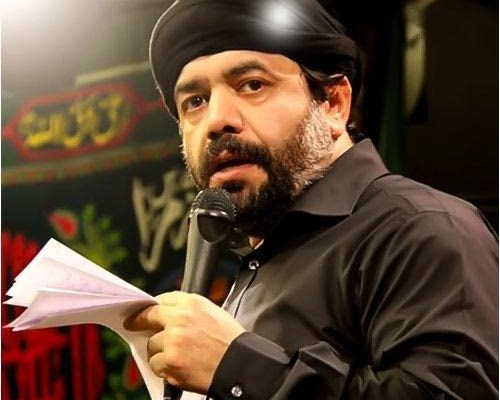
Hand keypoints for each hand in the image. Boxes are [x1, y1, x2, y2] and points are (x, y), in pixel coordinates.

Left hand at [124, 291, 245, 393]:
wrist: (239, 364)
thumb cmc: (230, 341)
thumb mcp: (214, 313)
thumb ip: (189, 311)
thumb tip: (168, 315)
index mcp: (192, 303)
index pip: (163, 300)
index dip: (153, 307)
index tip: (144, 311)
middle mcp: (179, 318)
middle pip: (149, 317)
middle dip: (139, 321)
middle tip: (131, 324)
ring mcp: (172, 340)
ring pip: (152, 345)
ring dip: (160, 352)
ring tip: (179, 357)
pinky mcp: (169, 361)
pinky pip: (156, 364)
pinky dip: (165, 369)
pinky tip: (179, 368)